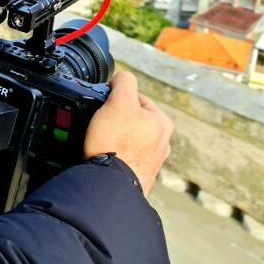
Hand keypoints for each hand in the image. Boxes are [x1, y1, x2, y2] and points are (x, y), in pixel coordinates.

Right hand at [84, 71, 172, 195]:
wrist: (109, 184)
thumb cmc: (116, 144)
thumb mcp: (119, 101)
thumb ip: (124, 82)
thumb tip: (122, 79)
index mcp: (162, 122)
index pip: (136, 98)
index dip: (117, 99)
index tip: (105, 107)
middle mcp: (162, 143)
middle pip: (131, 119)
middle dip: (115, 121)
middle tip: (101, 126)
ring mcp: (151, 162)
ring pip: (127, 140)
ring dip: (114, 139)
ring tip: (102, 143)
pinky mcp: (138, 176)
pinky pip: (123, 158)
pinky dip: (113, 156)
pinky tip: (105, 157)